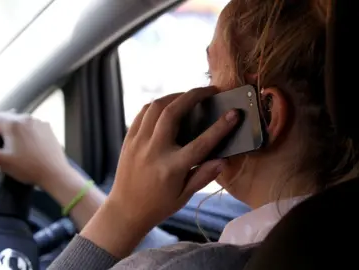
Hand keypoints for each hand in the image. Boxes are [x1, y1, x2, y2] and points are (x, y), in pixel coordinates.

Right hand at [0, 112, 69, 185]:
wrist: (55, 173)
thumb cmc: (28, 168)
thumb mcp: (2, 161)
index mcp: (11, 123)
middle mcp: (25, 117)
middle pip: (3, 116)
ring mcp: (38, 121)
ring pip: (17, 120)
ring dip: (11, 129)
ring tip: (12, 147)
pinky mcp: (47, 127)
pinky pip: (30, 125)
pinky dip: (24, 131)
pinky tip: (26, 146)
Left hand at [81, 86, 238, 256]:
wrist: (124, 210)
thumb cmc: (157, 206)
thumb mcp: (184, 196)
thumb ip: (203, 176)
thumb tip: (222, 160)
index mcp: (171, 168)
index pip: (201, 143)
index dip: (221, 127)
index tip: (234, 113)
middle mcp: (154, 151)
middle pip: (173, 112)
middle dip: (193, 95)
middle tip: (209, 90)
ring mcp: (138, 143)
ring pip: (155, 107)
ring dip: (174, 96)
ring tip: (188, 96)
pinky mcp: (128, 140)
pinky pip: (142, 113)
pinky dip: (156, 105)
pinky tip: (167, 106)